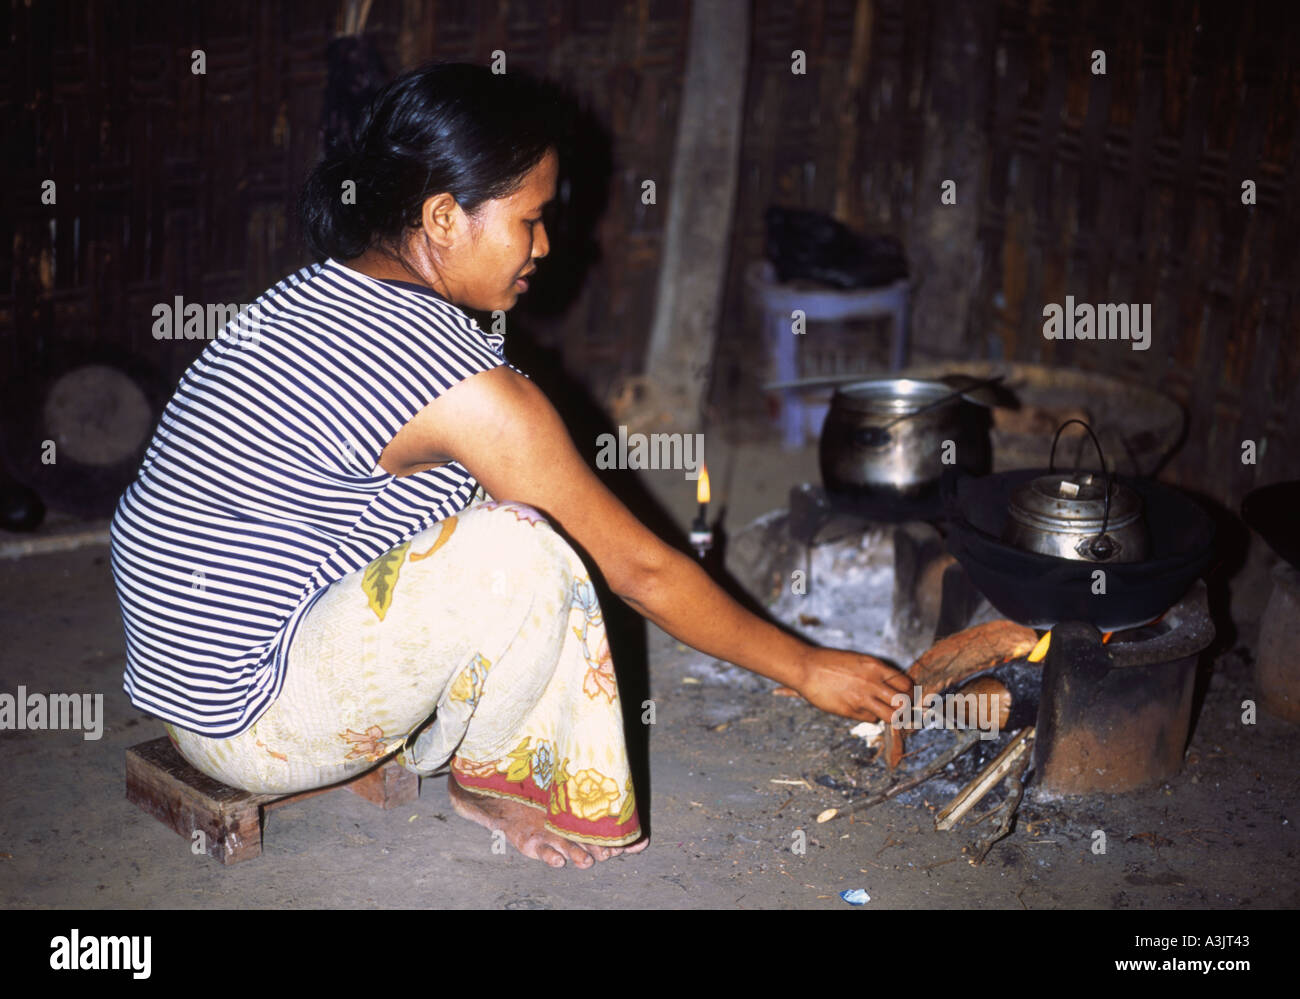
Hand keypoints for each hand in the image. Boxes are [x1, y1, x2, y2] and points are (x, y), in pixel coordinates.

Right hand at [774, 648, 912, 722]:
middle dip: (905, 708)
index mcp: (876, 666)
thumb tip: (891, 686)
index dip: (908, 692)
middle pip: (904, 702)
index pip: (906, 683)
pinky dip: (870, 717)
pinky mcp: (852, 711)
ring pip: (892, 716)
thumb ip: (875, 673)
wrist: (806, 668)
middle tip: (901, 710)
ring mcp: (863, 698)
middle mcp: (873, 682)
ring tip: (886, 714)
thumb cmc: (829, 663)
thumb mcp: (858, 661)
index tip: (905, 696)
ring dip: (891, 717)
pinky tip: (862, 710)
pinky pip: (871, 719)